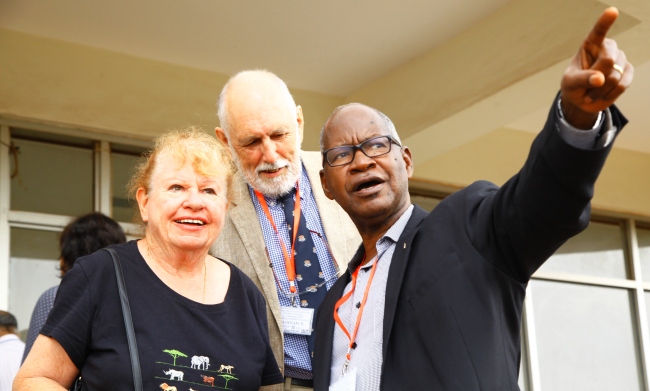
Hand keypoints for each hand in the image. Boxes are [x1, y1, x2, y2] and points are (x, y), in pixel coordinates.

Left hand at [560, 7, 633, 128]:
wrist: (582, 100)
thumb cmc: (573, 86)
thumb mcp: (570, 83)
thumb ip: (582, 79)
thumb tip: (600, 79)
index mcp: (590, 44)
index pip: (598, 31)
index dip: (605, 21)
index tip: (612, 11)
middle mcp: (608, 48)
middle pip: (608, 60)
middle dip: (596, 77)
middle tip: (585, 85)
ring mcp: (620, 58)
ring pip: (615, 76)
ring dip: (600, 90)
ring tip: (591, 91)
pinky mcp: (627, 71)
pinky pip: (622, 84)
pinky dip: (610, 94)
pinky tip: (602, 94)